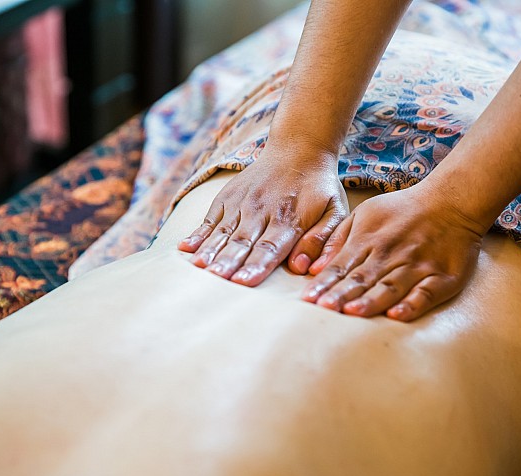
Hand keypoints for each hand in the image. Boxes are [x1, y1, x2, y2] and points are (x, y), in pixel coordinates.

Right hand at [178, 151, 347, 285]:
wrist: (299, 148)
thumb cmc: (318, 188)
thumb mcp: (335, 211)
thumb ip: (322, 240)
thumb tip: (302, 267)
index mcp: (289, 218)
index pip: (271, 247)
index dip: (257, 265)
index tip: (244, 282)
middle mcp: (262, 210)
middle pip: (243, 242)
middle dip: (230, 262)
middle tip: (217, 280)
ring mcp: (242, 203)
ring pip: (224, 231)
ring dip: (211, 251)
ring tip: (199, 268)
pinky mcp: (227, 197)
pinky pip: (210, 218)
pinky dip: (198, 234)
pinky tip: (186, 249)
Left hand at [301, 184, 483, 321]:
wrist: (452, 201)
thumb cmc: (401, 211)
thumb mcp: (363, 215)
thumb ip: (337, 240)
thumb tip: (313, 268)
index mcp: (368, 240)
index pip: (341, 266)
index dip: (324, 283)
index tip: (308, 299)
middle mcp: (390, 254)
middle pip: (362, 278)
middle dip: (341, 294)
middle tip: (323, 309)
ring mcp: (417, 266)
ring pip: (390, 286)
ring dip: (371, 300)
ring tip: (353, 312)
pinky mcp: (442, 278)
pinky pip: (426, 293)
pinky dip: (412, 304)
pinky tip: (397, 315)